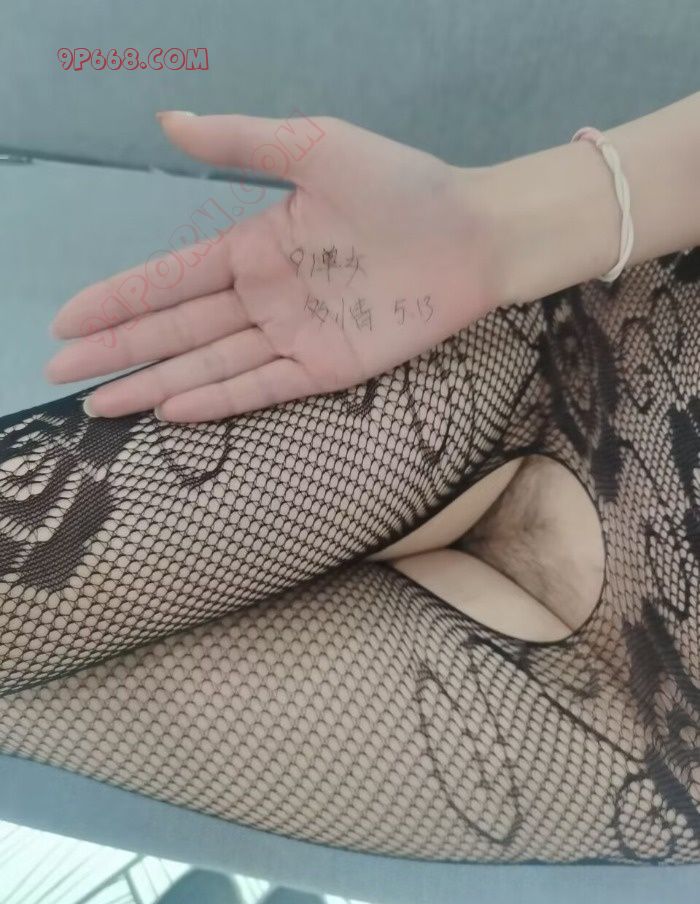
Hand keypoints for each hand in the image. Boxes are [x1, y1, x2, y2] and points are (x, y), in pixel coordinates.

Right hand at [46, 111, 499, 421]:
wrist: (472, 233)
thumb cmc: (400, 184)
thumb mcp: (315, 146)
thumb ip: (242, 142)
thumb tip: (166, 120)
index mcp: (255, 245)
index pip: (171, 279)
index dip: (118, 299)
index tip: (67, 320)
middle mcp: (265, 296)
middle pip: (177, 328)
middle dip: (118, 351)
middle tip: (61, 374)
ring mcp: (295, 336)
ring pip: (210, 364)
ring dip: (154, 382)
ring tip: (101, 405)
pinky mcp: (328, 369)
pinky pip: (263, 388)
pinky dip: (219, 400)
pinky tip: (174, 410)